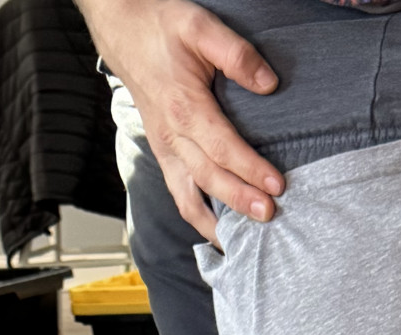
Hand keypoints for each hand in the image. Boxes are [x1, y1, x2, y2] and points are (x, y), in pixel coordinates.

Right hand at [77, 0, 283, 241]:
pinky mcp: (164, 155)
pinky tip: (220, 233)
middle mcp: (171, 136)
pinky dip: (199, 219)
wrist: (124, 31)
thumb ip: (235, 54)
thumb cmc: (162, 26)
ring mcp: (165, 150)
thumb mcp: (200, 25)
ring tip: (242, 242)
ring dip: (216, 223)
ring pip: (189, 198)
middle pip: (209, 178)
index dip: (250, 168)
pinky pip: (180, 196)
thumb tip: (268, 84)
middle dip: (239, 201)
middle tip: (269, 216)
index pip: (222, 147)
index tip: (277, 185)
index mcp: (183, 106)